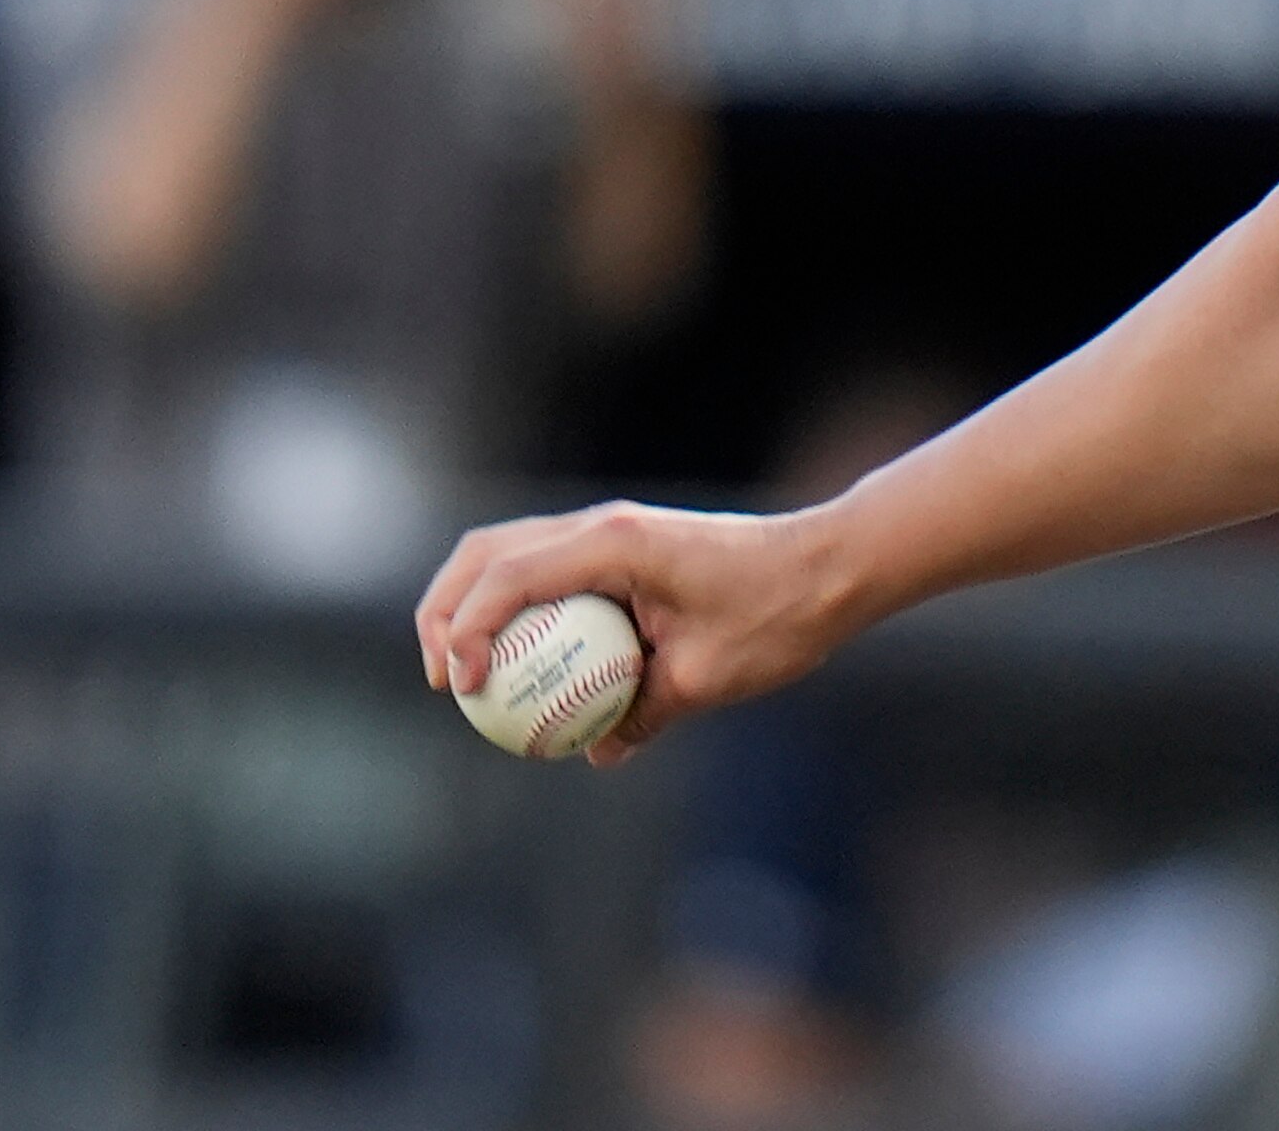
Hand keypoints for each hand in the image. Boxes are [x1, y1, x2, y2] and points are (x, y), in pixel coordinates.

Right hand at [418, 498, 854, 766]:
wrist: (833, 566)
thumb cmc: (778, 616)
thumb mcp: (707, 678)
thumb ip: (644, 714)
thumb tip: (598, 753)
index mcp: (615, 543)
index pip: (509, 577)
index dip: (466, 630)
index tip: (465, 688)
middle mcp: (604, 526)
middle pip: (486, 553)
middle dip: (444, 612)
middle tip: (445, 680)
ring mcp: (611, 532)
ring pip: (509, 556)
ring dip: (472, 607)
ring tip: (465, 676)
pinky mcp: (624, 549)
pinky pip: (549, 573)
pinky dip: (517, 610)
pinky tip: (524, 667)